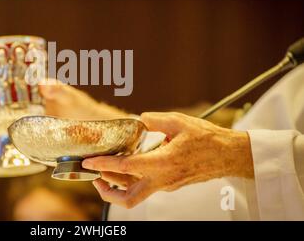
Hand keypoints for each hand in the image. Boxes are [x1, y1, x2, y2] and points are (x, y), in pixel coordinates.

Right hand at [0, 79, 127, 146]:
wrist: (96, 128)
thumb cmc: (82, 107)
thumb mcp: (70, 97)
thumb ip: (58, 90)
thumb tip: (43, 82)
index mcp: (33, 99)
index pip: (6, 96)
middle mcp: (29, 114)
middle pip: (1, 115)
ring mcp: (32, 130)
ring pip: (8, 132)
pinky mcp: (39, 144)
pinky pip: (21, 146)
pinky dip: (12, 150)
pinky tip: (8, 152)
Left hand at [82, 112, 253, 208]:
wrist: (228, 155)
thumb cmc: (208, 140)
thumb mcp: (180, 122)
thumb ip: (155, 120)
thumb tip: (140, 119)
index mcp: (163, 163)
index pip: (126, 168)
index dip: (105, 165)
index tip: (90, 162)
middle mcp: (162, 179)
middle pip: (128, 199)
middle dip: (106, 191)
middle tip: (94, 176)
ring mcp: (166, 185)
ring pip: (135, 194)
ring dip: (117, 184)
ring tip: (106, 169)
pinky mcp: (170, 184)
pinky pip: (145, 185)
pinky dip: (131, 178)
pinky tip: (128, 163)